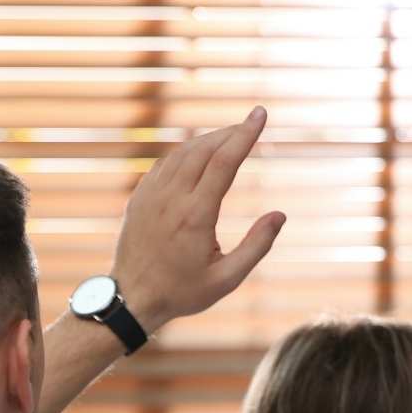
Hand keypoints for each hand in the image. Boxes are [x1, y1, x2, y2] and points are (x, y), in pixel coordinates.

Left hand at [110, 107, 287, 332]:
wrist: (132, 298)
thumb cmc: (182, 292)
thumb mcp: (227, 279)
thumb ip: (256, 246)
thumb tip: (280, 215)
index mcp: (195, 216)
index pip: (224, 162)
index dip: (245, 135)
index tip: (261, 114)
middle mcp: (171, 199)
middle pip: (204, 149)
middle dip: (230, 132)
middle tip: (251, 123)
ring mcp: (151, 195)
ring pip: (182, 152)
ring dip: (209, 139)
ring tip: (230, 136)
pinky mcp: (139, 197)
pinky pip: (165, 163)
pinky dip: (186, 151)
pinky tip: (199, 153)